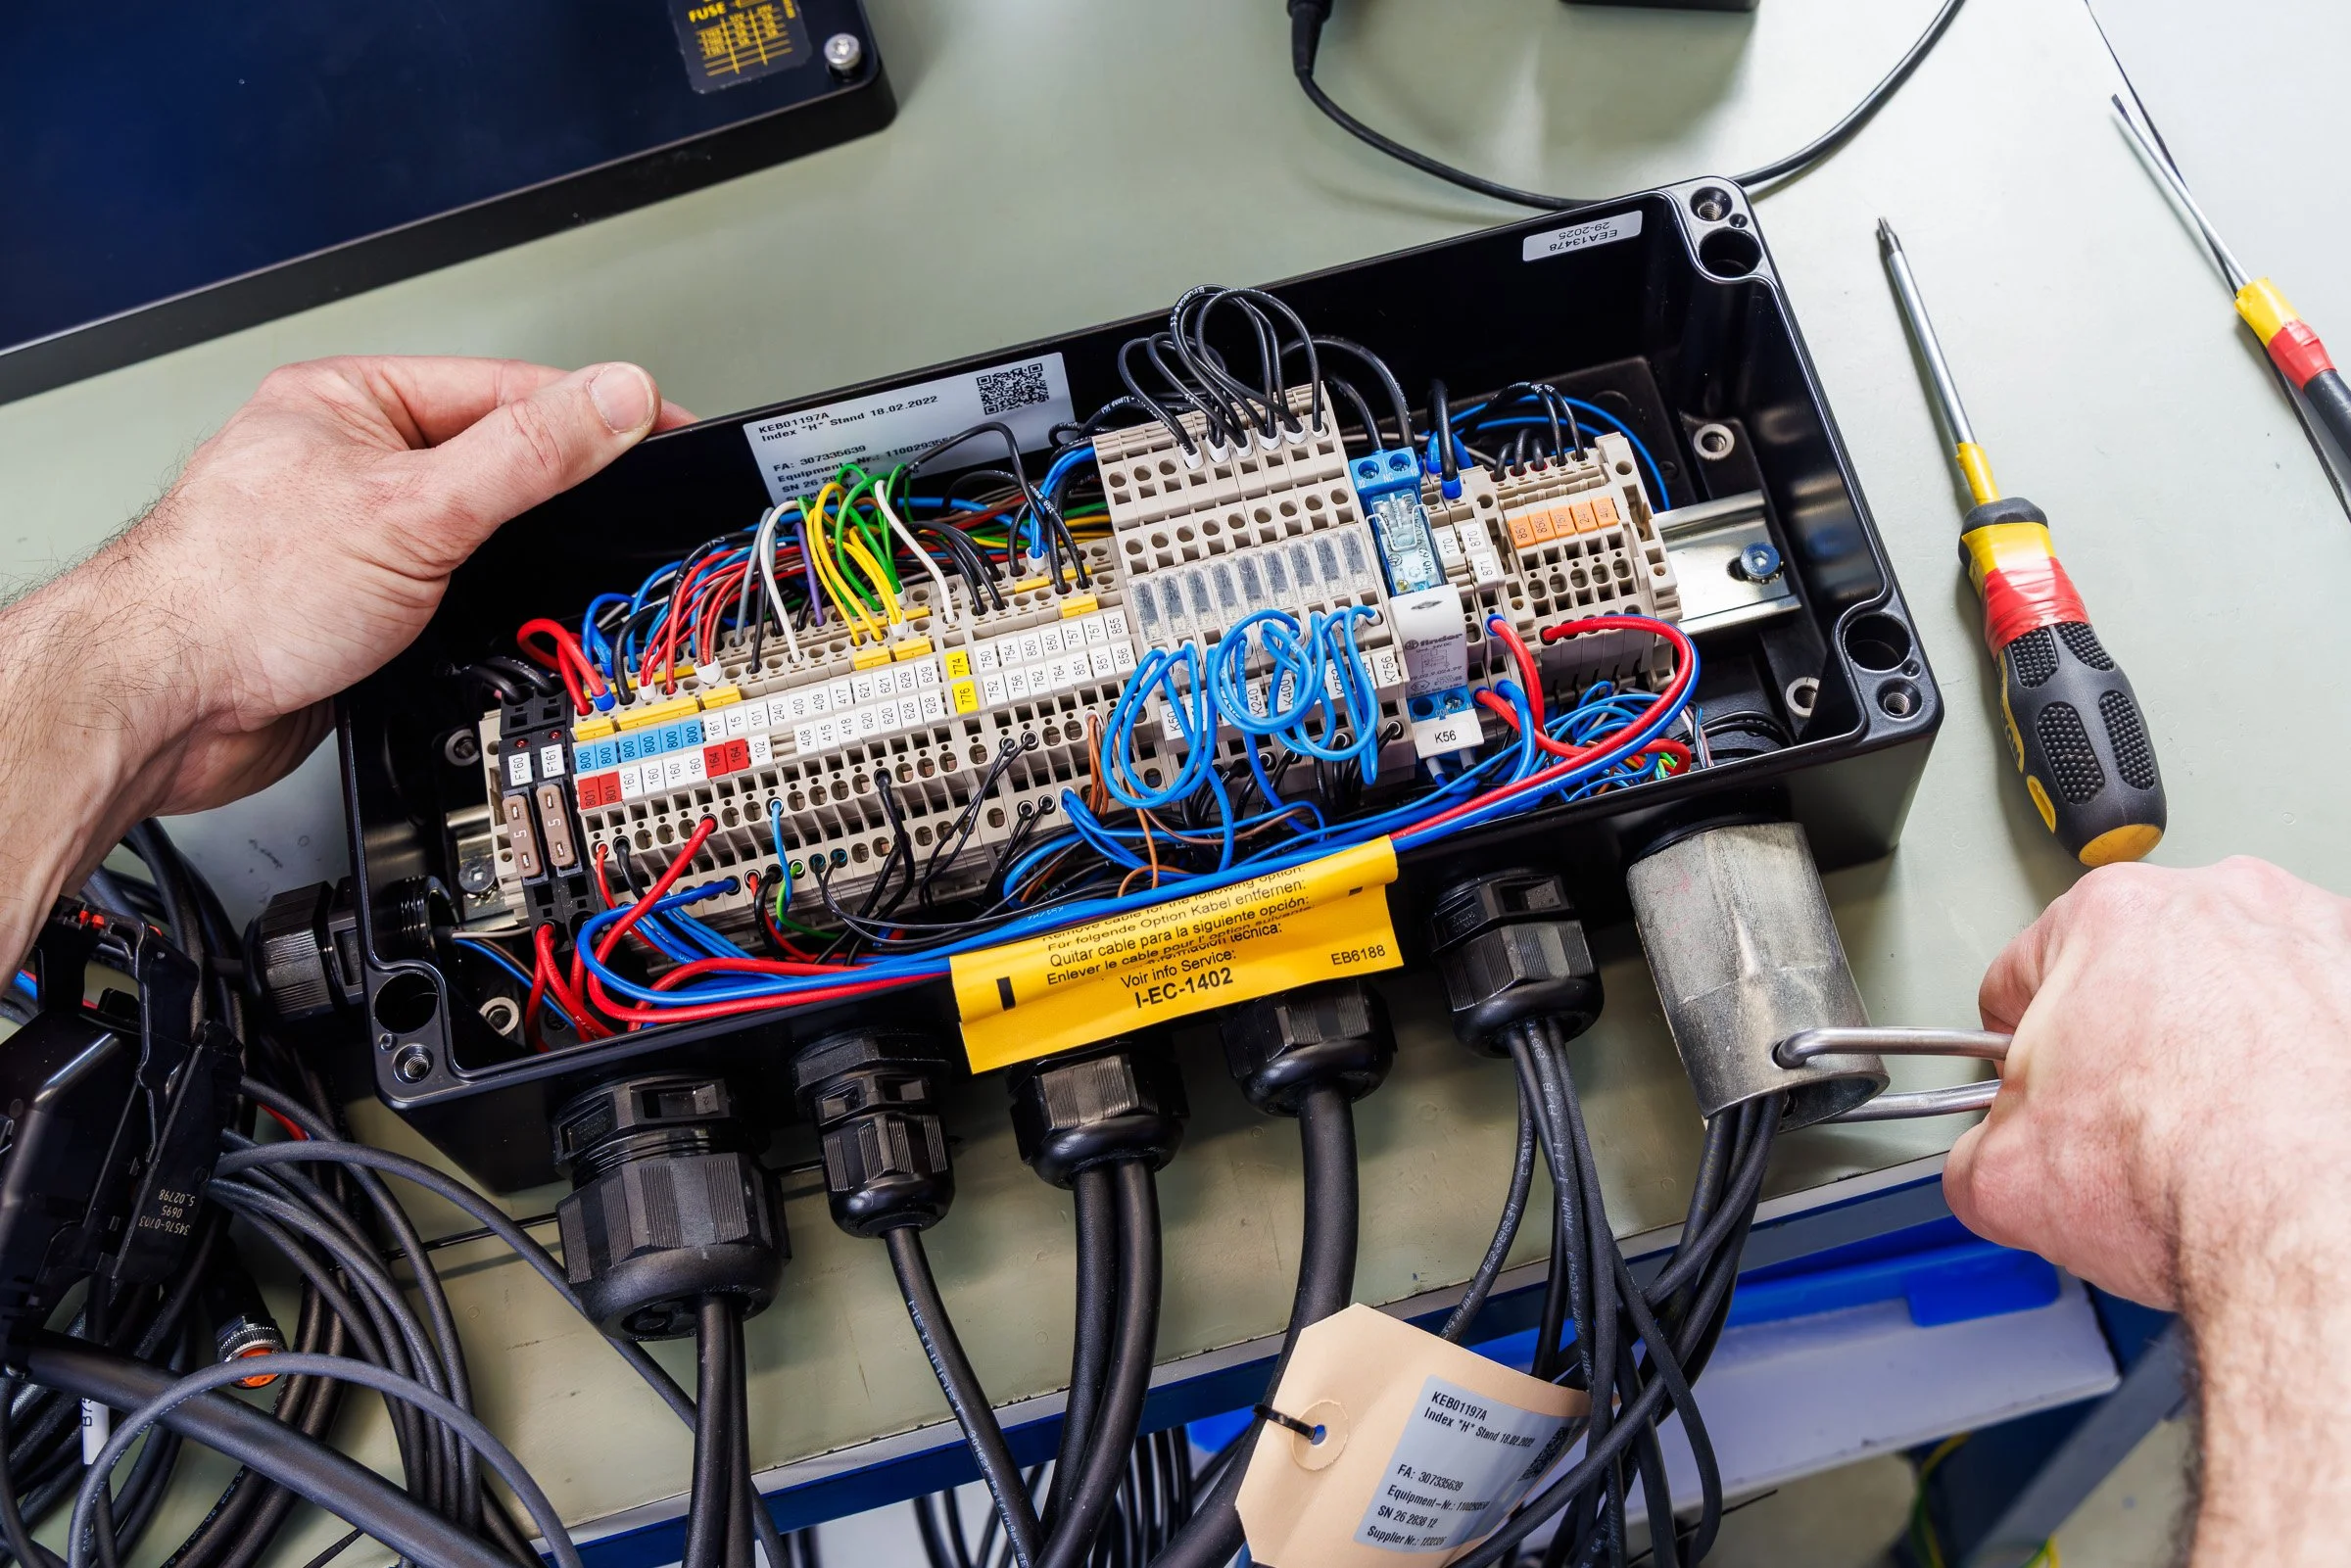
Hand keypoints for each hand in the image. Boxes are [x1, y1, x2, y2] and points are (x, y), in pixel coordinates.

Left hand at [105, 356, 691, 810]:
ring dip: (525, 550)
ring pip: (476, 529)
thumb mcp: (415, 509)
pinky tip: (508, 612)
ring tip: (578, 552)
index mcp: (350, 400)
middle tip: (634, 496)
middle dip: (562, 486)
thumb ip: (527, 455)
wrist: (163, 708)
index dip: (593, 413)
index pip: (505, 390)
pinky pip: (453, 589)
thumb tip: (615, 399)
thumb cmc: (232, 593)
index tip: (662, 428)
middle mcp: (349, 459)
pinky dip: (491, 602)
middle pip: (496, 459)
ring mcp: (352, 533)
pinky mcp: (359, 605)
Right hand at [1945, 857, 2350, 1308]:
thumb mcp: (2003, 1182)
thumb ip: (1974, 1150)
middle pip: (2136, 970)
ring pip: (2234, 985)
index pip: (2023, 975)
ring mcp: (2311, 938)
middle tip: (2132, 1115)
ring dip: (2221, 1039)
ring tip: (2219, 1123)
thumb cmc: (2188, 1183)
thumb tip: (1987, 1161)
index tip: (2040, 1087)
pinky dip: (2300, 1058)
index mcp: (2107, 915)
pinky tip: (2284, 1119)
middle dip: (2127, 1037)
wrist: (2313, 1233)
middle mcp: (2218, 902)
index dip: (2019, 1048)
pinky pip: (2318, 1014)